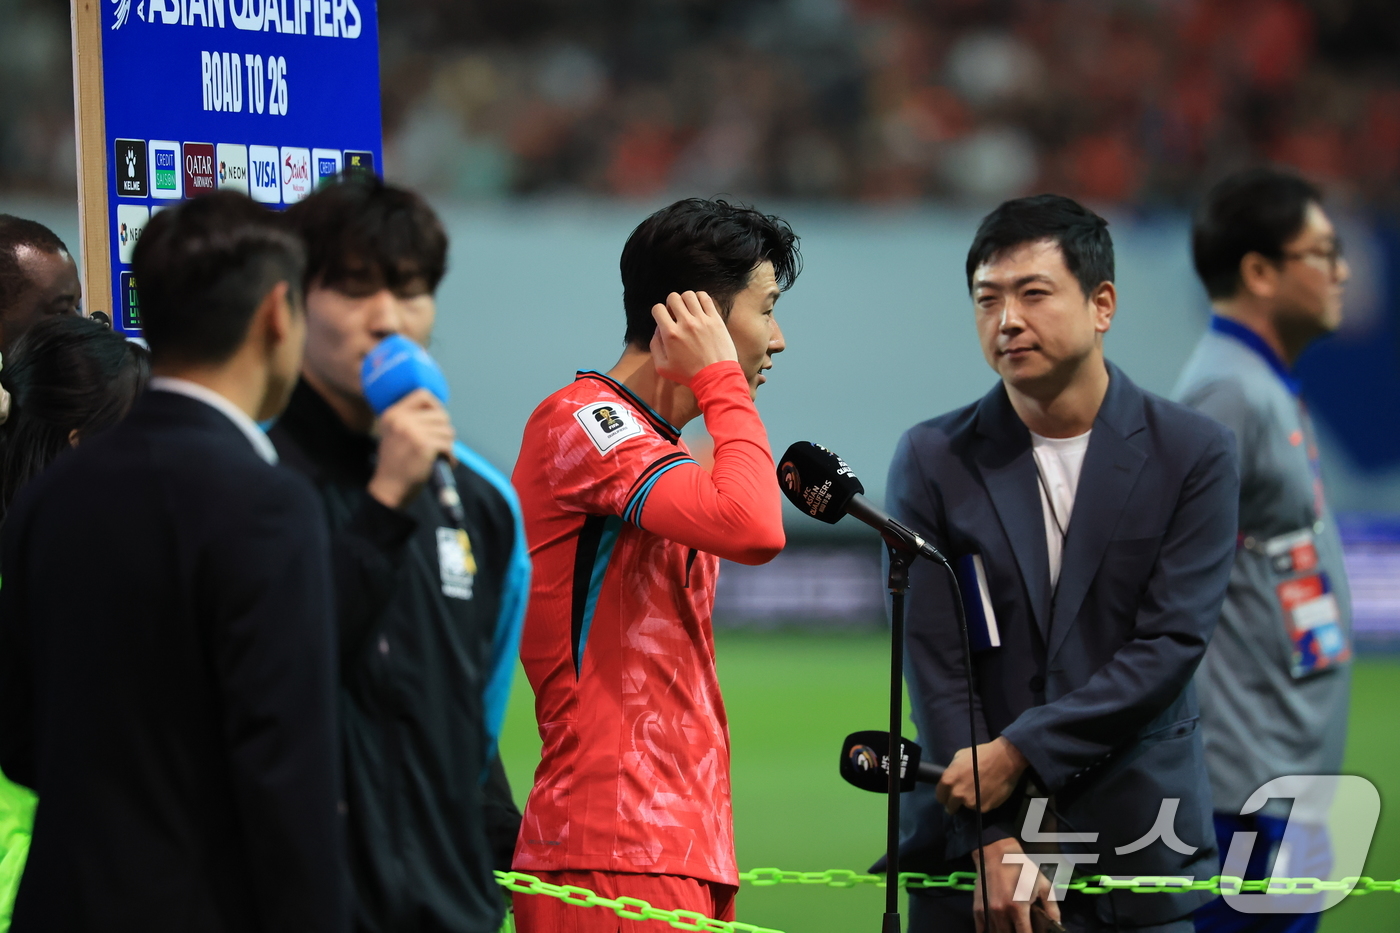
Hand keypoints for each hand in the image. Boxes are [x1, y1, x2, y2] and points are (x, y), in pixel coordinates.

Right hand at [367, 388, 455, 509]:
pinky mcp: (424, 446)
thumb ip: (409, 420)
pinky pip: (449, 446)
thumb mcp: (393, 434)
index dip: (436, 405)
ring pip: (448, 431)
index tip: (437, 421)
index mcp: (393, 414)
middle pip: (441, 414)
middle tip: (440, 444)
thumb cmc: (395, 464)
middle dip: (444, 431)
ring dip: (448, 445)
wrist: (389, 488)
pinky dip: (450, 457)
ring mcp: (413, 432)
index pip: (422, 394)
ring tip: (439, 456)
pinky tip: (443, 463)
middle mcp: (402, 420)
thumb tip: (438, 412)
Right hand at [649, 290, 737, 385]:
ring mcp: (702, 320)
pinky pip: (706, 298)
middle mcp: (685, 323)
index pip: (657, 308)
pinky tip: (700, 308)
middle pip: (673, 298)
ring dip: (685, 300)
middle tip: (676, 314)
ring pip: (689, 295)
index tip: (664, 319)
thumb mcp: (663, 367)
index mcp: (670, 334)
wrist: (715, 377)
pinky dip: (700, 298)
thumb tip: (657, 330)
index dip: (658, 312)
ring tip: (689, 310)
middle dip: (671, 304)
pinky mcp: (715, 319)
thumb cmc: (689, 374)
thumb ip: (655, 346)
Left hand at [936, 736, 1027, 813]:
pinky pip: (980, 808)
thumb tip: (952, 779)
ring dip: (970, 802)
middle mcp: (957, 794)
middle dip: (954, 803)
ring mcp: (971, 803)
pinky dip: (982, 803)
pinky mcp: (984, 808)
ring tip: (979, 791)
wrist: (1005, 760)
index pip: (940, 796)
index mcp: (948, 780)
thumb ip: (953, 771)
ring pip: (966, 807)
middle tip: (963, 797)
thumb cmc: (981, 755)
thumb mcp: (960, 757)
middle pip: (950, 807)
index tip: (949, 796)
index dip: (944, 796)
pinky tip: (988, 793)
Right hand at [972, 837, 1059, 932]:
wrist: (997, 854)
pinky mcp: (977, 909)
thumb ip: (1052, 908)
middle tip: (1023, 929)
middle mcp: (1001, 912)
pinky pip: (982, 930)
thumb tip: (1057, 925)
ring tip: (1012, 929)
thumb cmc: (1022, 869)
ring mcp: (987, 911)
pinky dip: (990, 932)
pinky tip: (998, 930)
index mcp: (1018, 907)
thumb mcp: (1043, 885)